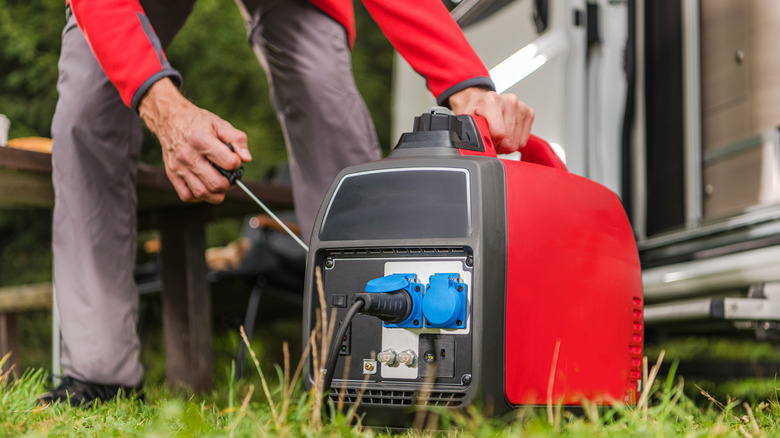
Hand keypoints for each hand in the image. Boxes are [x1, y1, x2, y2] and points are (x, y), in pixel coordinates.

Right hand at [138, 78, 251, 202]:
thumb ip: (237, 140)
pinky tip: (205, 186)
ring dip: (216, 194)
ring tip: (220, 184)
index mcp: (202, 140)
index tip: (235, 161)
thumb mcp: (220, 124)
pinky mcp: (172, 175)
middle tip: (230, 177)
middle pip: (216, 183)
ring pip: (202, 193)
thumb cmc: (197, 122)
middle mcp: (188, 155)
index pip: (229, 163)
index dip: (237, 164)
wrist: (169, 119)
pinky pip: (187, 195)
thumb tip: (246, 158)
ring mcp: (178, 167)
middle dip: (229, 184)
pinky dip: (199, 196)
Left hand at [449, 88, 534, 153]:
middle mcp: (509, 100)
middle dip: (498, 145)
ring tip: (497, 137)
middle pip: (508, 140)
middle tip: (490, 139)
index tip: (485, 138)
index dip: (490, 142)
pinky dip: (514, 142)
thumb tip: (479, 145)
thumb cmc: (475, 111)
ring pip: (516, 143)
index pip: (499, 133)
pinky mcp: (529, 113)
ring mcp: (521, 106)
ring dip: (505, 145)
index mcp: (492, 100)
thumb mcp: (466, 121)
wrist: (480, 101)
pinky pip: (523, 141)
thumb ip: (471, 132)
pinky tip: (506, 135)